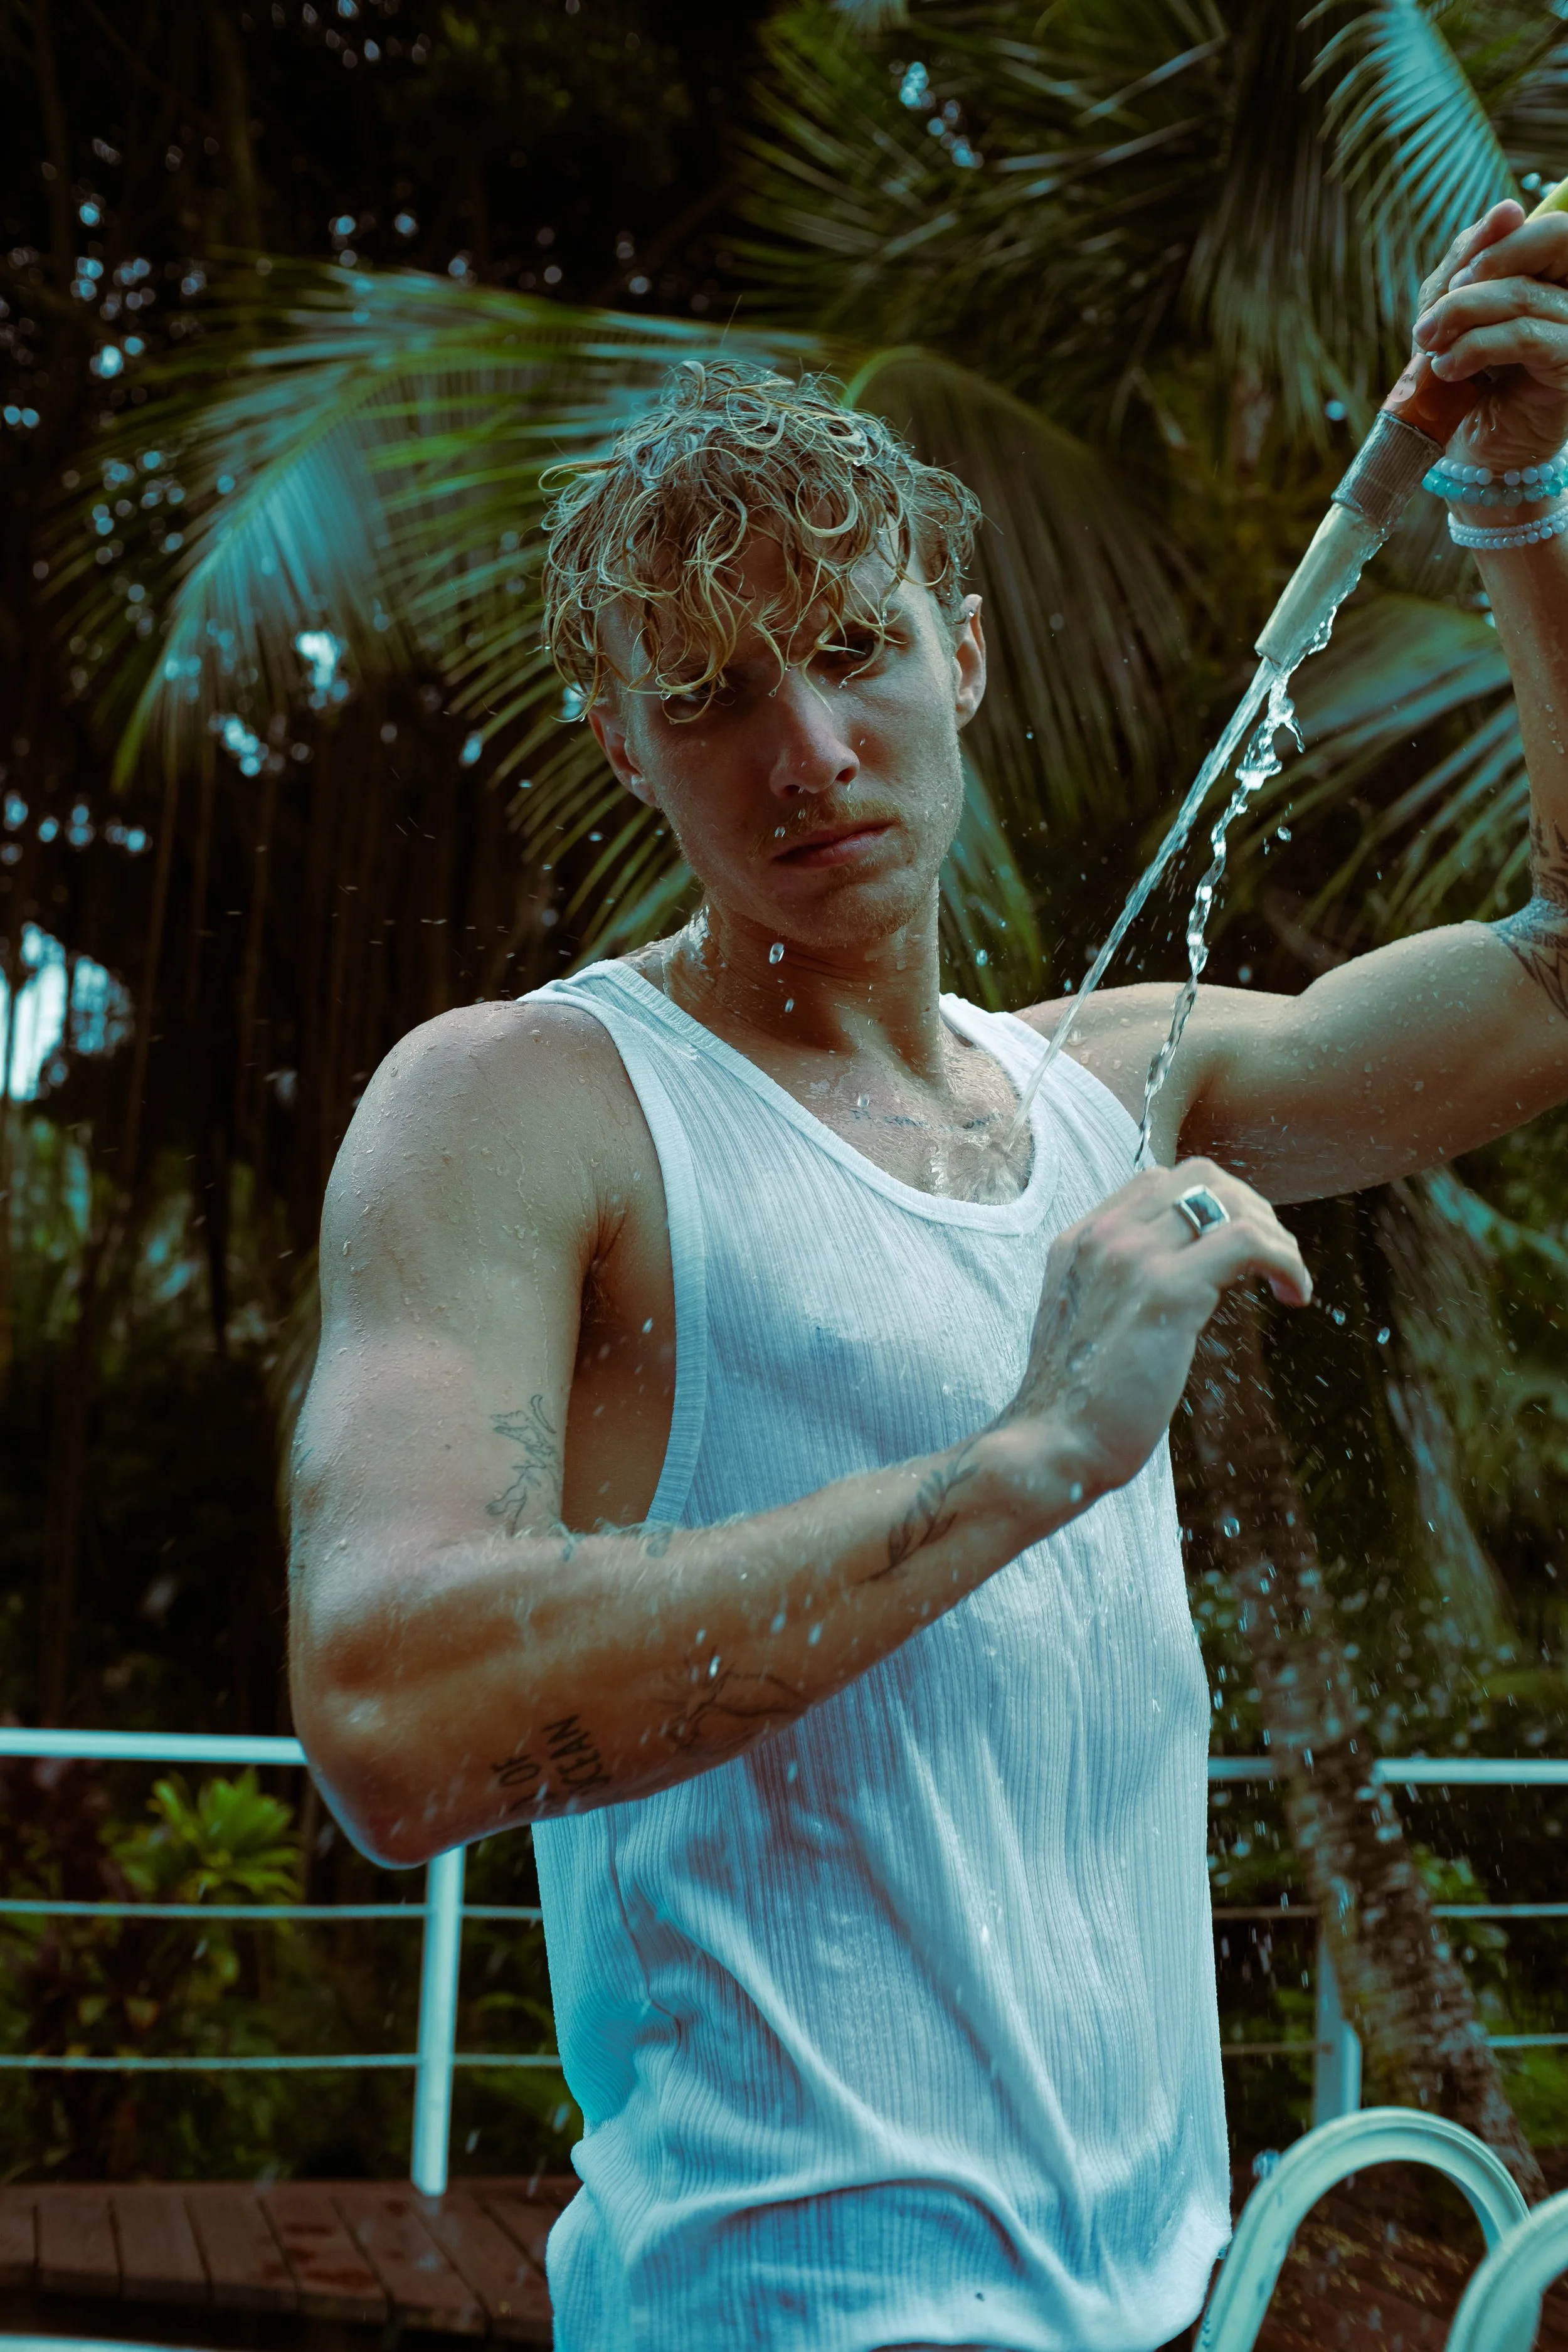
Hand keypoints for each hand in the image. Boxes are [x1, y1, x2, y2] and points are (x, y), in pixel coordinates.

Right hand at [995, 1160, 1311, 1518]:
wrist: (1050, 1447)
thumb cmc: (1074, 1406)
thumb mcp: (1087, 1325)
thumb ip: (1117, 1292)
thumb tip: (1178, 1290)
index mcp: (1079, 1241)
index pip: (1159, 1182)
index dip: (1212, 1204)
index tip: (1237, 1249)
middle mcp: (1102, 1236)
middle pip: (1198, 1176)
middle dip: (1249, 1206)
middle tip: (1272, 1259)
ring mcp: (1132, 1257)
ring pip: (1228, 1200)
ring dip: (1274, 1232)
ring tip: (1288, 1279)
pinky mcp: (1167, 1291)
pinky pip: (1249, 1241)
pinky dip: (1287, 1260)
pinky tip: (1296, 1296)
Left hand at [1411, 200, 1567, 472]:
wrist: (1474, 456)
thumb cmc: (1466, 383)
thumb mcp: (1457, 313)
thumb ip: (1471, 263)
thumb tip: (1505, 210)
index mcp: (1557, 276)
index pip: (1548, 228)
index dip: (1500, 238)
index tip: (1454, 277)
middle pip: (1556, 239)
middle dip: (1488, 263)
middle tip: (1439, 305)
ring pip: (1524, 294)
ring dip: (1462, 315)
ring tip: (1427, 345)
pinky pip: (1527, 337)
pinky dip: (1476, 347)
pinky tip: (1447, 367)